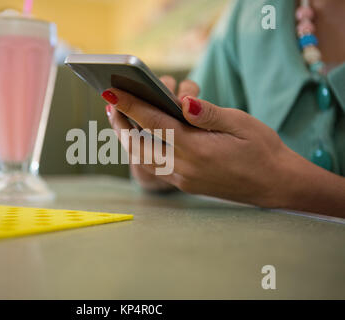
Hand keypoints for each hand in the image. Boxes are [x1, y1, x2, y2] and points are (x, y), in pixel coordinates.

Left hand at [102, 86, 344, 215]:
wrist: (275, 184)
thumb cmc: (262, 149)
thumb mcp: (241, 123)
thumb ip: (207, 113)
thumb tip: (181, 101)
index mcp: (197, 149)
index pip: (155, 123)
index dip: (131, 106)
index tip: (111, 92)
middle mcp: (184, 167)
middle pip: (139, 145)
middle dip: (120, 124)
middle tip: (110, 103)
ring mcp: (183, 179)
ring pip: (142, 158)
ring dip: (127, 138)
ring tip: (119, 118)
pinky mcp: (185, 184)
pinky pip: (154, 166)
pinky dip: (141, 150)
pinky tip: (140, 137)